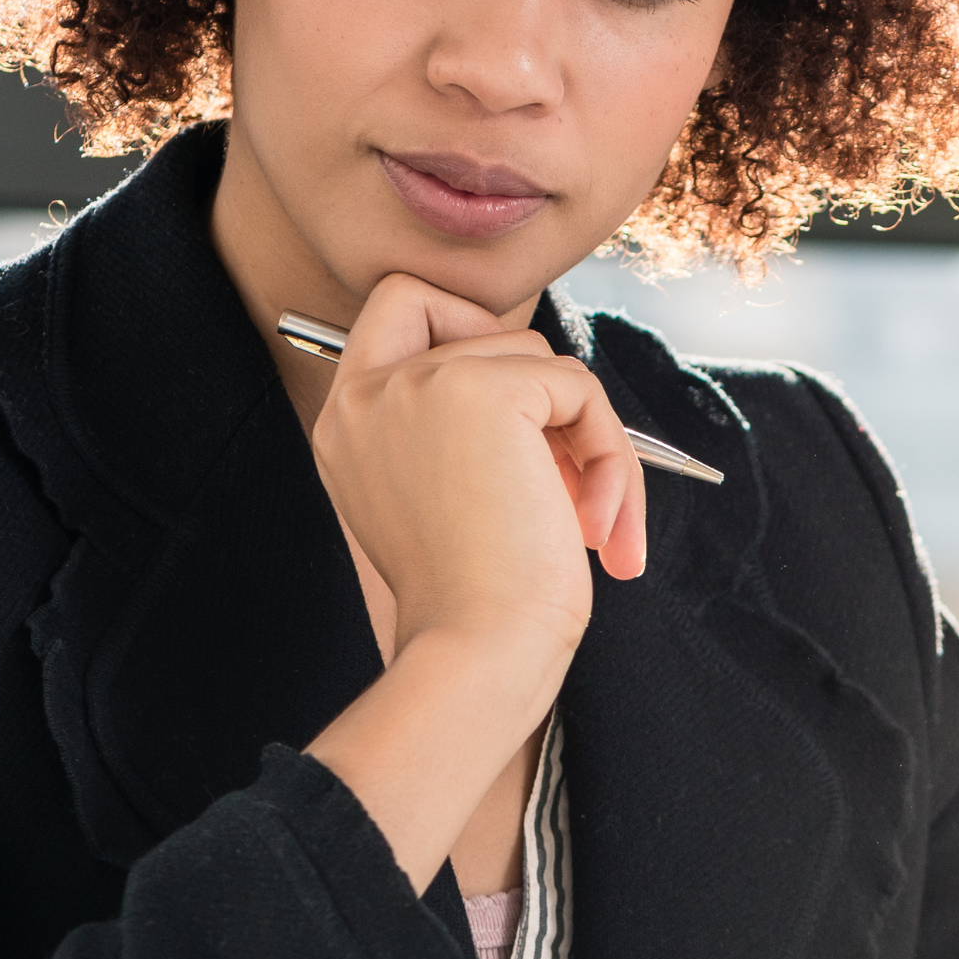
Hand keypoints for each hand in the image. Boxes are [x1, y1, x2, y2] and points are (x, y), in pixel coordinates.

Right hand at [308, 271, 646, 671]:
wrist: (476, 653)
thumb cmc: (474, 606)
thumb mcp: (446, 500)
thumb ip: (464, 431)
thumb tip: (551, 387)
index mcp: (349, 422)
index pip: (402, 305)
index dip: (470, 334)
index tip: (514, 423)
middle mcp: (367, 395)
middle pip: (485, 325)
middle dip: (542, 395)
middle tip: (564, 478)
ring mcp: (419, 385)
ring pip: (542, 359)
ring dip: (589, 440)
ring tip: (590, 523)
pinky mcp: (480, 392)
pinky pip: (579, 387)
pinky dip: (609, 455)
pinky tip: (594, 526)